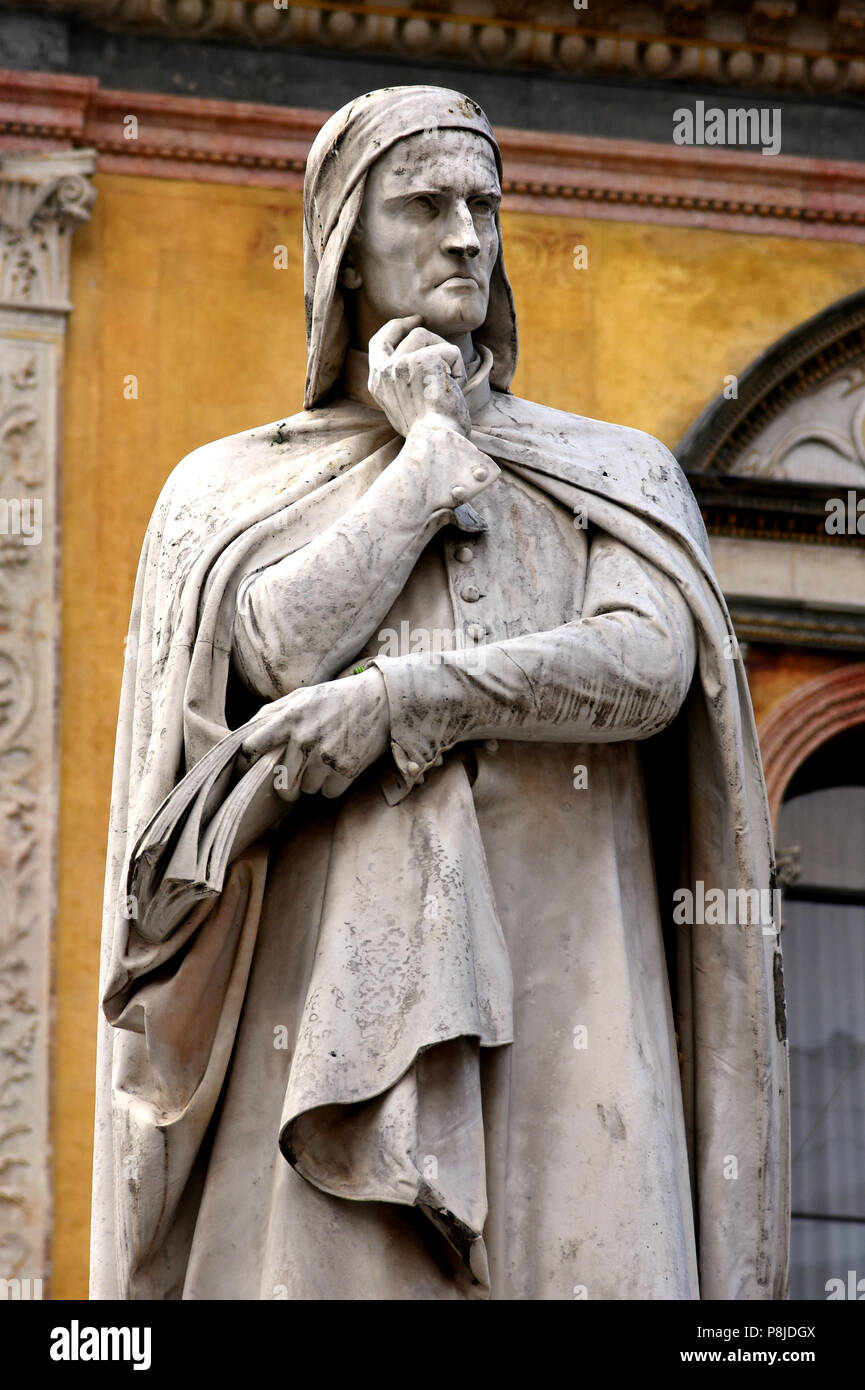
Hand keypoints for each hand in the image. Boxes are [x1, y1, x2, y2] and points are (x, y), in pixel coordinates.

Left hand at [239, 668, 389, 799]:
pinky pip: (329, 793)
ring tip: (325, 763)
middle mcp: (304, 738)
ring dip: (314, 783)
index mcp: (289, 718)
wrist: (381, 699)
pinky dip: (333, 786)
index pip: (251, 747)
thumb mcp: (303, 696)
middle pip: (282, 784)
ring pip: (307, 789)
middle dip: (288, 786)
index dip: (245, 764)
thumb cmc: (338, 698)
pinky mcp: (346, 768)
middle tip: (297, 778)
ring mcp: (325, 755)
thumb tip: (247, 731)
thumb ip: (274, 712)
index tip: (247, 771)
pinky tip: (340, 767)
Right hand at [367, 316, 471, 439]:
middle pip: (407, 334)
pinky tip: (457, 389)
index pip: (379, 343)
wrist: (437, 443)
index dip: (396, 328)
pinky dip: (459, 369)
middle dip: (424, 330)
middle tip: (430, 324)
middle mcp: (385, 371)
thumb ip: (400, 384)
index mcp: (377, 383)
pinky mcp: (426, 360)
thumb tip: (409, 364)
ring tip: (450, 382)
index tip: (412, 322)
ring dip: (446, 356)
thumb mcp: (402, 407)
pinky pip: (451, 351)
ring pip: (428, 337)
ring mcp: (403, 363)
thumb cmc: (427, 432)